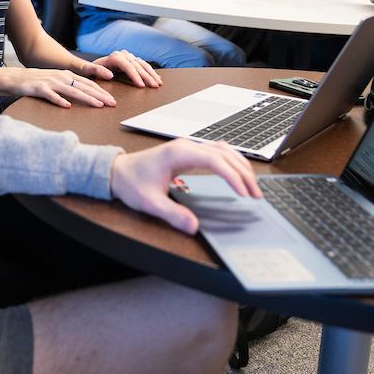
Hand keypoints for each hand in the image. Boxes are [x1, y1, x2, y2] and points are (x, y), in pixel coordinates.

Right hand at [2, 68, 115, 108]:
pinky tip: (67, 106)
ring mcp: (50, 82)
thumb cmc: (36, 82)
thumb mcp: (55, 82)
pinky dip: (59, 100)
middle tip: (112, 103)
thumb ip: (69, 87)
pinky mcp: (38, 88)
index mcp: (66, 75)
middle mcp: (60, 77)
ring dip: (86, 98)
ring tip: (98, 105)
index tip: (112, 99)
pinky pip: (51, 95)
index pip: (88, 83)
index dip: (101, 91)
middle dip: (100, 95)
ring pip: (72, 90)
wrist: (14, 78)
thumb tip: (85, 96)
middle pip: (84, 87)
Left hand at [85, 50, 161, 88]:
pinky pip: (143, 65)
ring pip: (143, 64)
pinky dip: (150, 72)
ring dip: (151, 74)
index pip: (128, 66)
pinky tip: (157, 78)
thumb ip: (97, 71)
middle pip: (137, 65)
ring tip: (158, 83)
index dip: (135, 76)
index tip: (141, 86)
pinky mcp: (132, 60)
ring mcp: (128, 56)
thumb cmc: (89, 69)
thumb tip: (110, 75)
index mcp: (114, 57)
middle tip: (154, 86)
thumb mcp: (89, 70)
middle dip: (147, 76)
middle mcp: (123, 54)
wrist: (91, 65)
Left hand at [109, 139, 261, 234]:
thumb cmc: (131, 183)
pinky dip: (231, 162)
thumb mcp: (149, 202)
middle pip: (225, 154)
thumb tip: (193, 226)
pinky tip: (237, 174)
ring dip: (240, 166)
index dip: (233, 177)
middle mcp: (186, 146)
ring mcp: (188, 148)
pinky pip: (217, 152)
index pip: (216, 161)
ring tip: (252, 187)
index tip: (244, 194)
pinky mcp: (188, 153)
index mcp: (178, 153)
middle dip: (243, 174)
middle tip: (256, 195)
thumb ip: (172, 214)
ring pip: (224, 150)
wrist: (117, 171)